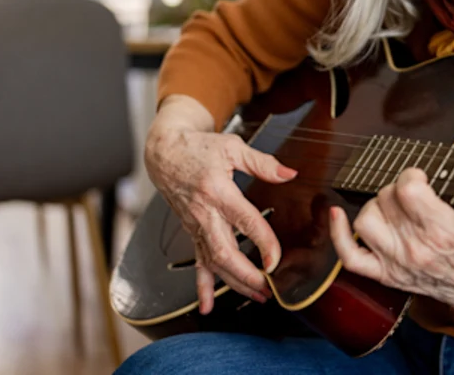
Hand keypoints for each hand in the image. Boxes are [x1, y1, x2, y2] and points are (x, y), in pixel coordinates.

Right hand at [144, 97, 297, 313]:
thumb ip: (263, 163)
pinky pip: (196, 263)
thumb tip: (289, 174)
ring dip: (234, 283)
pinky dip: (202, 287)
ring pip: (213, 263)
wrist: (165, 153)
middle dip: (247, 275)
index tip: (276, 260)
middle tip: (268, 288)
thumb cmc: (199, 148)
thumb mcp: (233, 148)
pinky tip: (207, 305)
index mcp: (218, 192)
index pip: (245, 222)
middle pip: (225, 252)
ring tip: (257, 296)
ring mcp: (196, 226)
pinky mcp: (192, 232)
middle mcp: (205, 213)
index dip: (263, 243)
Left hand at [329, 168, 453, 308]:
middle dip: (397, 187)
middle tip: (412, 190)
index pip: (409, 190)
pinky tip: (336, 215)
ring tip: (393, 203)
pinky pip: (349, 257)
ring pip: (365, 222)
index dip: (412, 176)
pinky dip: (336, 235)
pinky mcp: (384, 274)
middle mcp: (415, 247)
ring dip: (375, 206)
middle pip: (385, 200)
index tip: (423, 176)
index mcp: (443, 231)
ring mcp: (396, 262)